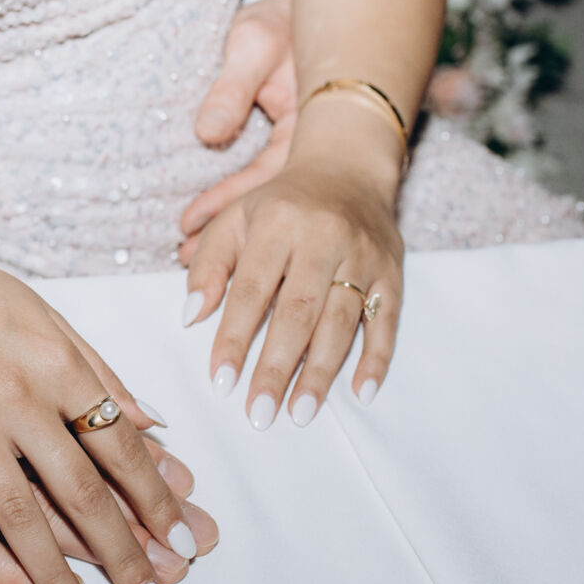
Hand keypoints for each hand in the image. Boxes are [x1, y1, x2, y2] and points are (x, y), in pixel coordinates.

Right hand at [0, 296, 217, 583]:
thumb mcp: (39, 314)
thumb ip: (97, 369)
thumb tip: (152, 422)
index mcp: (57, 363)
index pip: (120, 447)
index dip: (158, 501)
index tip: (184, 543)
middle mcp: (18, 396)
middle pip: (82, 491)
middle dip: (124, 554)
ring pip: (18, 514)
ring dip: (54, 575)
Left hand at [179, 0, 296, 264]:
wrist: (320, 2)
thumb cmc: (283, 22)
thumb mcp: (254, 46)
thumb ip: (231, 88)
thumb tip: (207, 131)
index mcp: (308, 125)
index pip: (264, 179)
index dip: (224, 204)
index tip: (187, 226)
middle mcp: (312, 147)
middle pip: (271, 205)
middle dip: (229, 236)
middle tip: (186, 260)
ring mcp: (307, 150)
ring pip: (271, 203)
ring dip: (235, 232)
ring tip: (193, 259)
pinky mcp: (297, 147)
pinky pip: (269, 189)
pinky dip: (242, 211)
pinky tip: (217, 238)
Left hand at [182, 101, 404, 428]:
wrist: (347, 169)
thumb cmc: (279, 205)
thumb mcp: (233, 220)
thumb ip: (208, 266)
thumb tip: (190, 317)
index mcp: (278, 224)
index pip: (251, 290)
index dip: (234, 337)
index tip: (220, 381)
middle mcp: (324, 238)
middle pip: (298, 312)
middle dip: (277, 367)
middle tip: (260, 413)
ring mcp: (363, 257)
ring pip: (341, 322)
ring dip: (321, 373)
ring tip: (300, 413)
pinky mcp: (393, 272)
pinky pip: (386, 321)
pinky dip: (376, 359)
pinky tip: (361, 393)